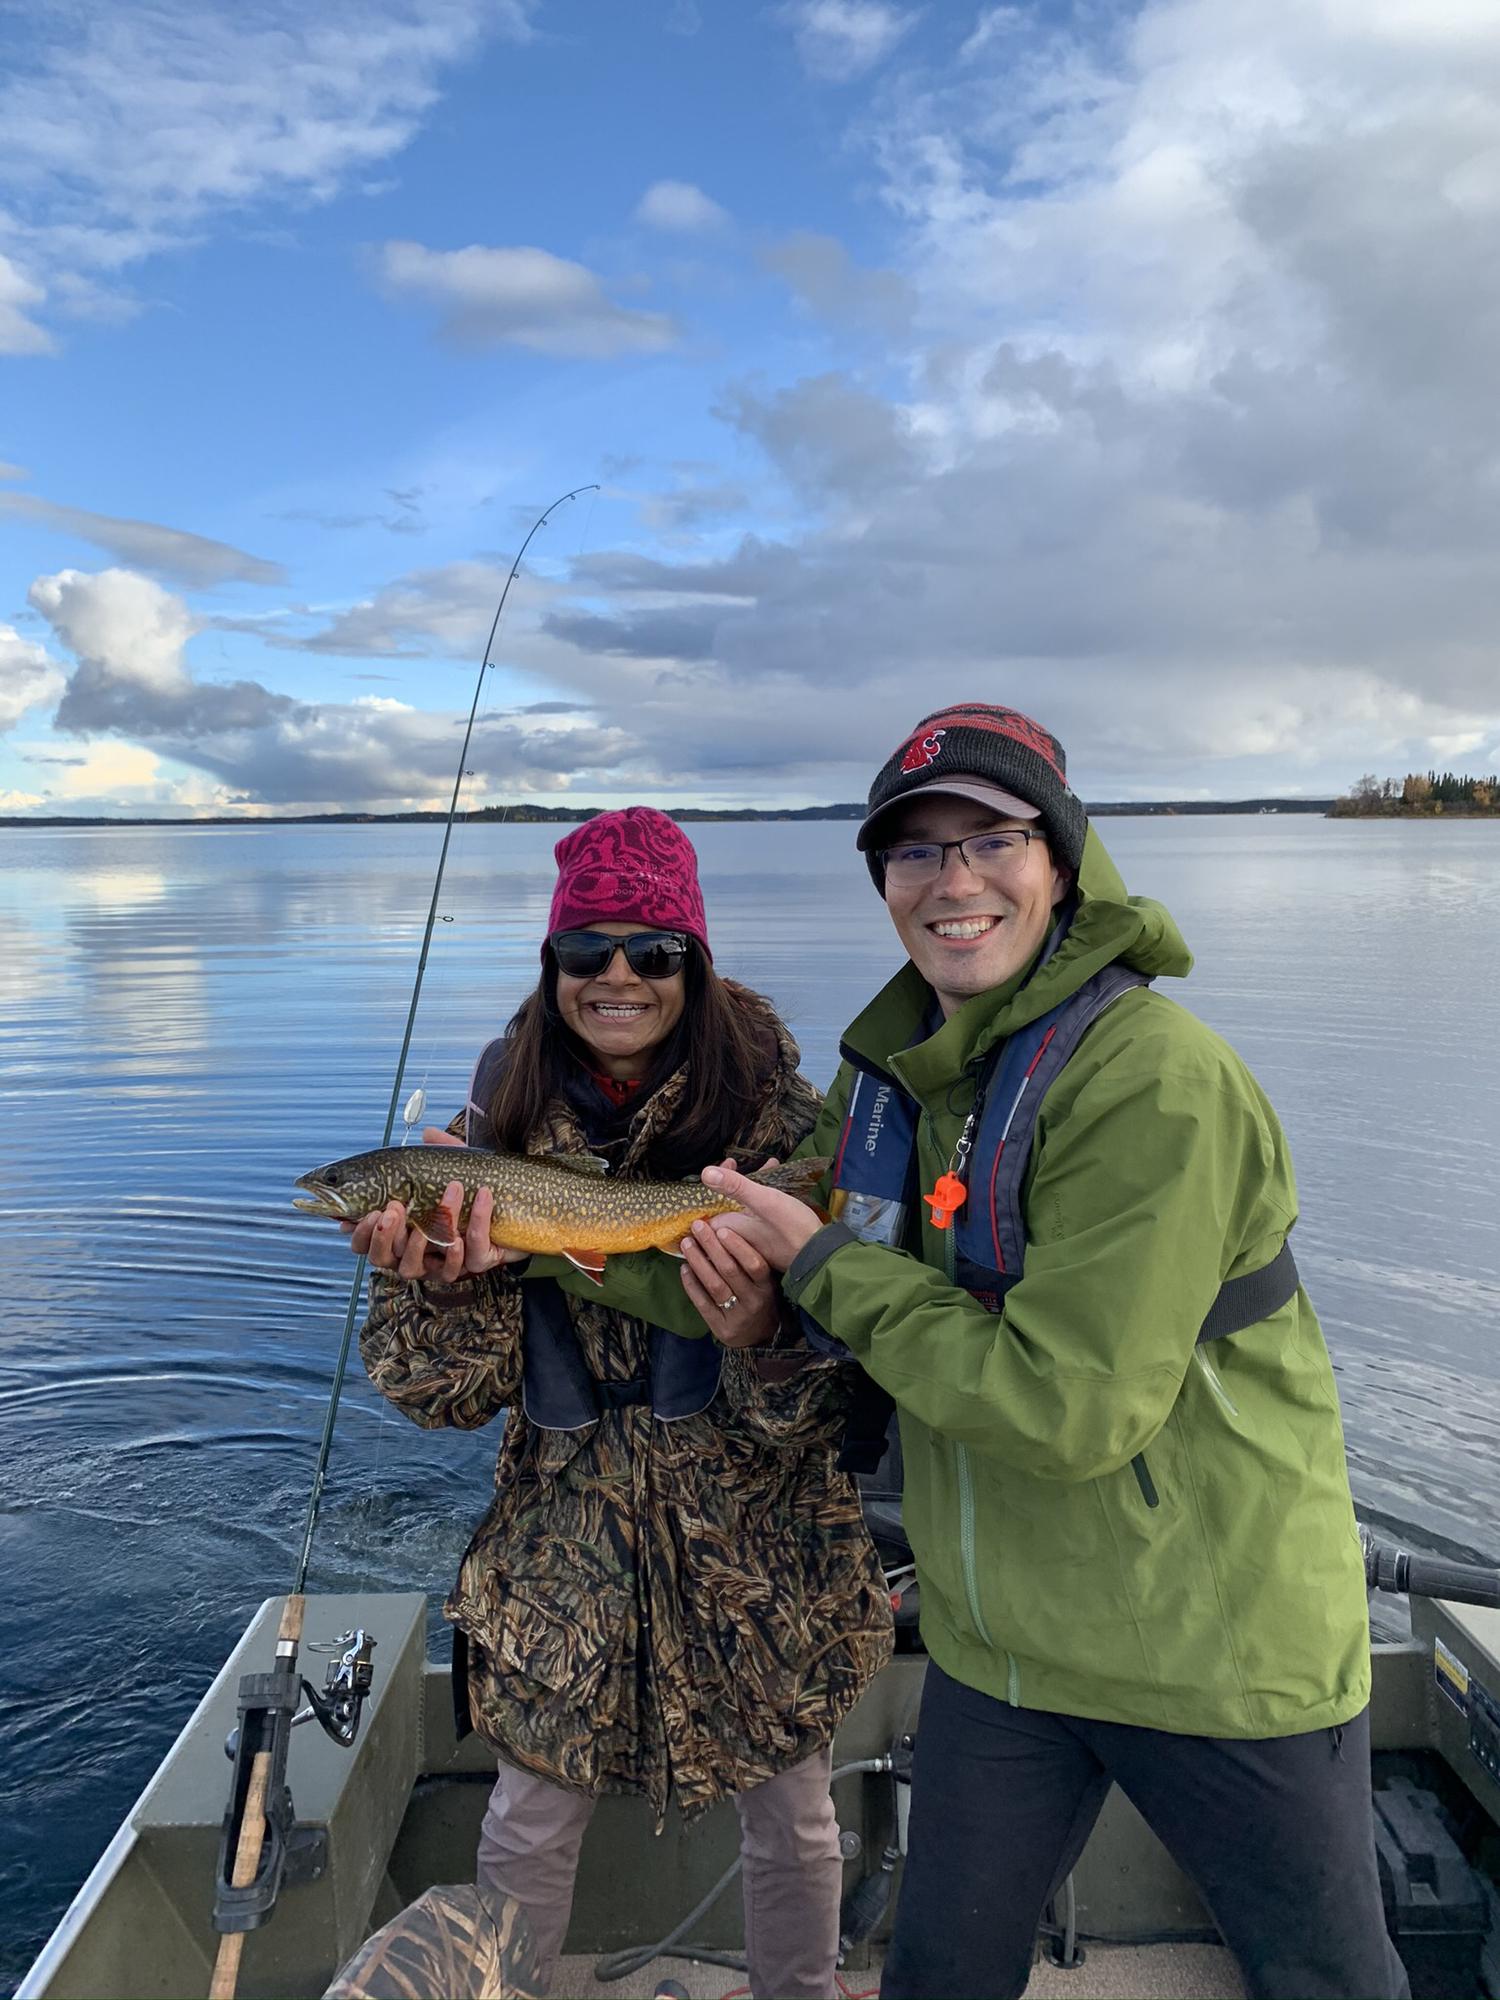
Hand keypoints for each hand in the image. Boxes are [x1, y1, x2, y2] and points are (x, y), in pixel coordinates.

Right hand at [342, 1128, 525, 1282]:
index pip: (368, 1244)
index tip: (373, 1209)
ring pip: (425, 1262)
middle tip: (396, 1207)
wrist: (524, 1205)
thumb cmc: (479, 1190)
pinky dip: (477, 1224)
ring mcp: (446, 1264)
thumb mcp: (459, 1168)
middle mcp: (419, 1254)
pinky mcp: (477, 1263)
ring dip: (437, 1226)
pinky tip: (483, 1198)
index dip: (364, 1234)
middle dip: (387, 1235)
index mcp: (404, 1233)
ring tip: (453, 1191)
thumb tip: (426, 1132)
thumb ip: (442, 1150)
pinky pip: (471, 1254)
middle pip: (386, 1259)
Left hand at [680, 1213, 779, 1347]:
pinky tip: (684, 1268)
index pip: (755, 1264)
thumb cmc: (758, 1299)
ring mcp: (737, 1316)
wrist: (758, 1338)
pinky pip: (703, 1303)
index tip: (721, 1229)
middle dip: (712, 1246)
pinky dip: (691, 1284)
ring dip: (698, 1262)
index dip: (738, 1246)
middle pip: (730, 1271)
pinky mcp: (721, 1328)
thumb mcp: (763, 1282)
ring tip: (687, 1243)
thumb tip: (724, 1229)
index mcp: (766, 1286)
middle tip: (697, 1227)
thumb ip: (749, 1261)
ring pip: (714, 1285)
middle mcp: (754, 1301)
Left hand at [701, 1161, 822, 1272]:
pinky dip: (761, 1195)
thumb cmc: (793, 1228)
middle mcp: (737, 1235)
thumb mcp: (764, 1201)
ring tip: (763, 1166)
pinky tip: (774, 1178)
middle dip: (729, 1181)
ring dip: (747, 1186)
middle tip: (734, 1163)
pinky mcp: (767, 1237)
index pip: (705, 1209)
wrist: (821, 1254)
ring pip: (741, 1207)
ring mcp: (752, 1237)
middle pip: (723, 1205)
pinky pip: (757, 1212)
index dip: (707, 1187)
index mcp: (730, 1227)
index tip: (724, 1165)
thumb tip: (705, 1173)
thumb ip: (736, 1187)